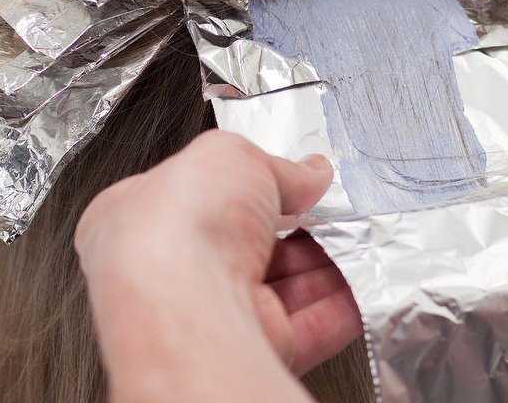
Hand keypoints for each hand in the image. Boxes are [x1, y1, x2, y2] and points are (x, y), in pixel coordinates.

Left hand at [74, 130, 361, 402]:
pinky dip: (340, 307)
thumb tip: (307, 173)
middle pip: (250, 246)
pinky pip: (308, 329)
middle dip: (297, 228)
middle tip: (330, 211)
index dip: (250, 184)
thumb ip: (276, 167)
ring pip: (283, 288)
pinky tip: (362, 283)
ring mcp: (215, 315)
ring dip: (325, 265)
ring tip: (358, 240)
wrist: (187, 304)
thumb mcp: (231, 157)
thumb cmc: (180, 225)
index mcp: (145, 217)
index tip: (291, 179)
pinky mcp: (253, 350)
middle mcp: (176, 273)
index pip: (204, 198)